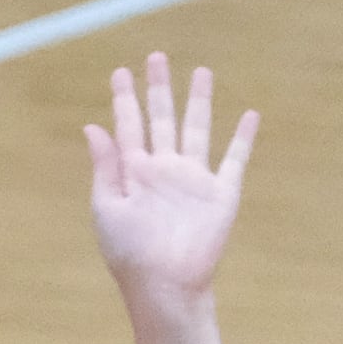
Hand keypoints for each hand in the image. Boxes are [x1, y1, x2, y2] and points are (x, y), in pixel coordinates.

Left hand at [86, 54, 252, 306]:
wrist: (165, 286)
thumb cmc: (130, 254)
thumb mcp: (107, 207)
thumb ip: (105, 166)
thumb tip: (93, 126)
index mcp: (134, 173)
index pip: (128, 127)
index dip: (124, 100)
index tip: (120, 72)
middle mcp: (165, 170)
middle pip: (162, 118)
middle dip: (159, 88)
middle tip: (155, 57)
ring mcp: (194, 180)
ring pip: (197, 128)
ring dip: (199, 101)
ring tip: (201, 71)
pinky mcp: (221, 194)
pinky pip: (235, 159)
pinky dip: (243, 138)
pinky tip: (249, 114)